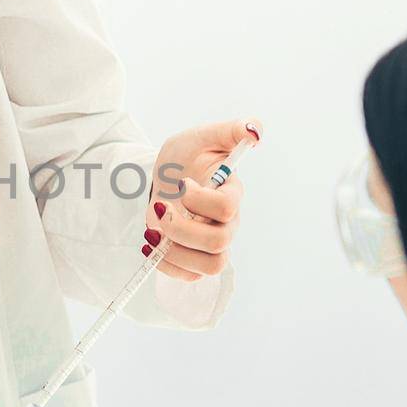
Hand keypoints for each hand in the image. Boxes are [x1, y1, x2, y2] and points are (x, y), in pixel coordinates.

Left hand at [143, 117, 260, 281]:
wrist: (162, 177)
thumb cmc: (186, 157)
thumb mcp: (203, 136)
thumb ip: (230, 130)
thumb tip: (256, 131)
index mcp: (231, 194)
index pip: (226, 207)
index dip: (199, 200)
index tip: (181, 183)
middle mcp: (226, 222)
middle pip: (219, 242)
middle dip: (181, 228)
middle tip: (160, 209)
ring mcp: (211, 243)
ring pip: (210, 266)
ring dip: (176, 251)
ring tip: (154, 232)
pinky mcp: (194, 258)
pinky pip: (190, 276)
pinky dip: (167, 265)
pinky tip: (151, 244)